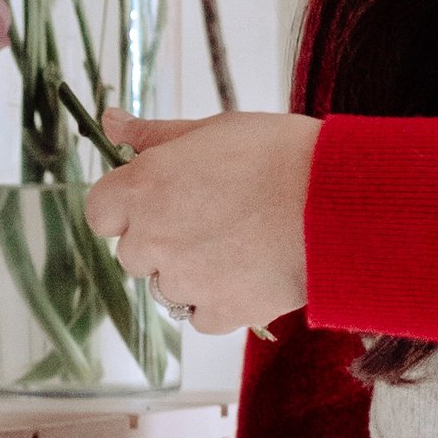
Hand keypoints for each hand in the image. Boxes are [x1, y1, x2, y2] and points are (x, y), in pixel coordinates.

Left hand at [82, 110, 319, 336]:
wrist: (337, 201)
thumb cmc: (280, 155)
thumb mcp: (212, 129)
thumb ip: (154, 134)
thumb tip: (112, 121)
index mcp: (144, 188)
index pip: (100, 213)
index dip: (125, 208)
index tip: (155, 201)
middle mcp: (154, 239)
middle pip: (133, 254)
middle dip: (162, 241)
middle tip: (210, 217)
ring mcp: (185, 281)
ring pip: (168, 287)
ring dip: (191, 272)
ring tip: (238, 242)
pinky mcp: (220, 312)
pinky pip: (201, 316)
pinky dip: (220, 302)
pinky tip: (249, 271)